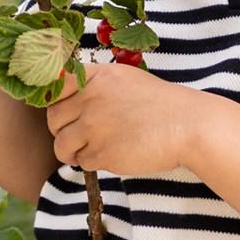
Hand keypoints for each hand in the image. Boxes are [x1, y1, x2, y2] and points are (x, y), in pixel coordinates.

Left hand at [44, 56, 210, 176]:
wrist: (187, 125)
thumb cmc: (159, 104)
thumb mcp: (124, 79)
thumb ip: (95, 84)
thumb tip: (67, 98)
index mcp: (96, 77)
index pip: (54, 84)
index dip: (52, 99)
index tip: (62, 109)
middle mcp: (91, 99)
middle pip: (53, 118)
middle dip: (61, 130)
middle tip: (78, 134)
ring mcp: (95, 127)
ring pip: (61, 144)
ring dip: (71, 151)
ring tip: (88, 150)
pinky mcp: (103, 153)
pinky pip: (81, 162)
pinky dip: (91, 162)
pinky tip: (110, 155)